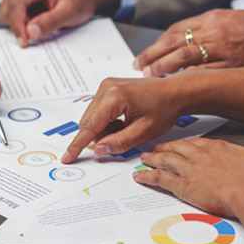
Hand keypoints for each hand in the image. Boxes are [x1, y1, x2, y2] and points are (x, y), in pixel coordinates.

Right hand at [0, 0, 119, 46]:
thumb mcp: (70, 12)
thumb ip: (50, 22)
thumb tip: (30, 32)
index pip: (15, 4)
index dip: (17, 26)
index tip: (24, 42)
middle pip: (7, 8)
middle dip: (19, 25)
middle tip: (38, 32)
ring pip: (7, 11)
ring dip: (20, 22)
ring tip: (41, 21)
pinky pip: (12, 11)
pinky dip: (22, 20)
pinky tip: (37, 18)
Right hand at [61, 76, 185, 163]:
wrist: (176, 91)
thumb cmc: (165, 108)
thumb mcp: (144, 131)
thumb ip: (120, 142)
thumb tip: (99, 150)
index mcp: (114, 97)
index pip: (89, 127)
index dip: (77, 145)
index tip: (67, 157)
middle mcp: (106, 87)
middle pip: (88, 122)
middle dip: (99, 137)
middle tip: (120, 141)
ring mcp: (106, 86)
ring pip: (92, 118)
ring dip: (104, 129)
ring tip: (127, 128)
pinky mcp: (109, 87)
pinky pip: (98, 111)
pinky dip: (107, 122)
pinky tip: (124, 122)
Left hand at [133, 10, 243, 75]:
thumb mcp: (236, 19)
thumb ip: (212, 28)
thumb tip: (189, 40)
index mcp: (215, 17)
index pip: (177, 29)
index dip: (158, 43)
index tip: (147, 53)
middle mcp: (216, 31)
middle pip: (175, 42)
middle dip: (153, 55)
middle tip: (139, 65)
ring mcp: (224, 49)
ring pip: (184, 57)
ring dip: (163, 67)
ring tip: (149, 75)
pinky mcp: (234, 65)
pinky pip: (203, 73)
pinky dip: (186, 78)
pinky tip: (174, 85)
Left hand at [133, 138, 243, 218]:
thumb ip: (234, 155)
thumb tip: (234, 157)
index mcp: (214, 147)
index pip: (192, 143)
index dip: (181, 144)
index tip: (176, 145)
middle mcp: (198, 155)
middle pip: (175, 148)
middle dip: (163, 148)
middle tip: (154, 149)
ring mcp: (189, 169)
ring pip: (164, 160)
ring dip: (152, 159)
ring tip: (144, 159)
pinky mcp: (183, 185)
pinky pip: (160, 178)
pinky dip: (147, 176)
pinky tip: (140, 176)